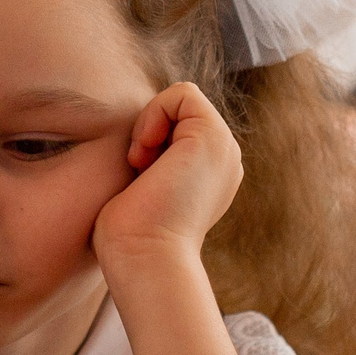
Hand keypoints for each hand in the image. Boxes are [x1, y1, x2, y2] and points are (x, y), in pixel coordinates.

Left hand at [93, 83, 242, 275]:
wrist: (144, 260)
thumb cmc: (131, 240)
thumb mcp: (142, 192)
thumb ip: (150, 165)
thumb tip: (135, 149)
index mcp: (210, 175)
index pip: (178, 126)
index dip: (150, 138)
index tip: (138, 175)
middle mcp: (224, 162)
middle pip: (180, 111)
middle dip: (151, 130)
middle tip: (140, 172)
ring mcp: (225, 150)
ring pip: (182, 101)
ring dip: (151, 125)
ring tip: (143, 167)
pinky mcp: (213, 138)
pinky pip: (183, 93)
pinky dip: (155, 113)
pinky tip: (145, 154)